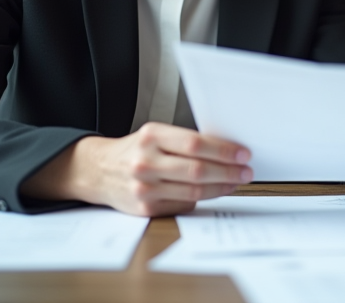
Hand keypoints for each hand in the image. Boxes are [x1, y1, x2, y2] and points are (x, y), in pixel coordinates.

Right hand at [22, 122, 251, 216]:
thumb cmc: (134, 150)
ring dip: (221, 187)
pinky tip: (214, 192)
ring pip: (193, 191)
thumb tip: (226, 150)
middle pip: (197, 169)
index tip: (242, 153)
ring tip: (236, 182)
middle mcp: (145, 162)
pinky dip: (203, 199)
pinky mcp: (145, 208)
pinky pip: (183, 204)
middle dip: (228, 171)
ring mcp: (144, 187)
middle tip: (246, 171)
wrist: (98, 171)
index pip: (195, 144)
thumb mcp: (154, 135)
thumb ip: (184, 142)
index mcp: (151, 136)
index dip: (223, 150)